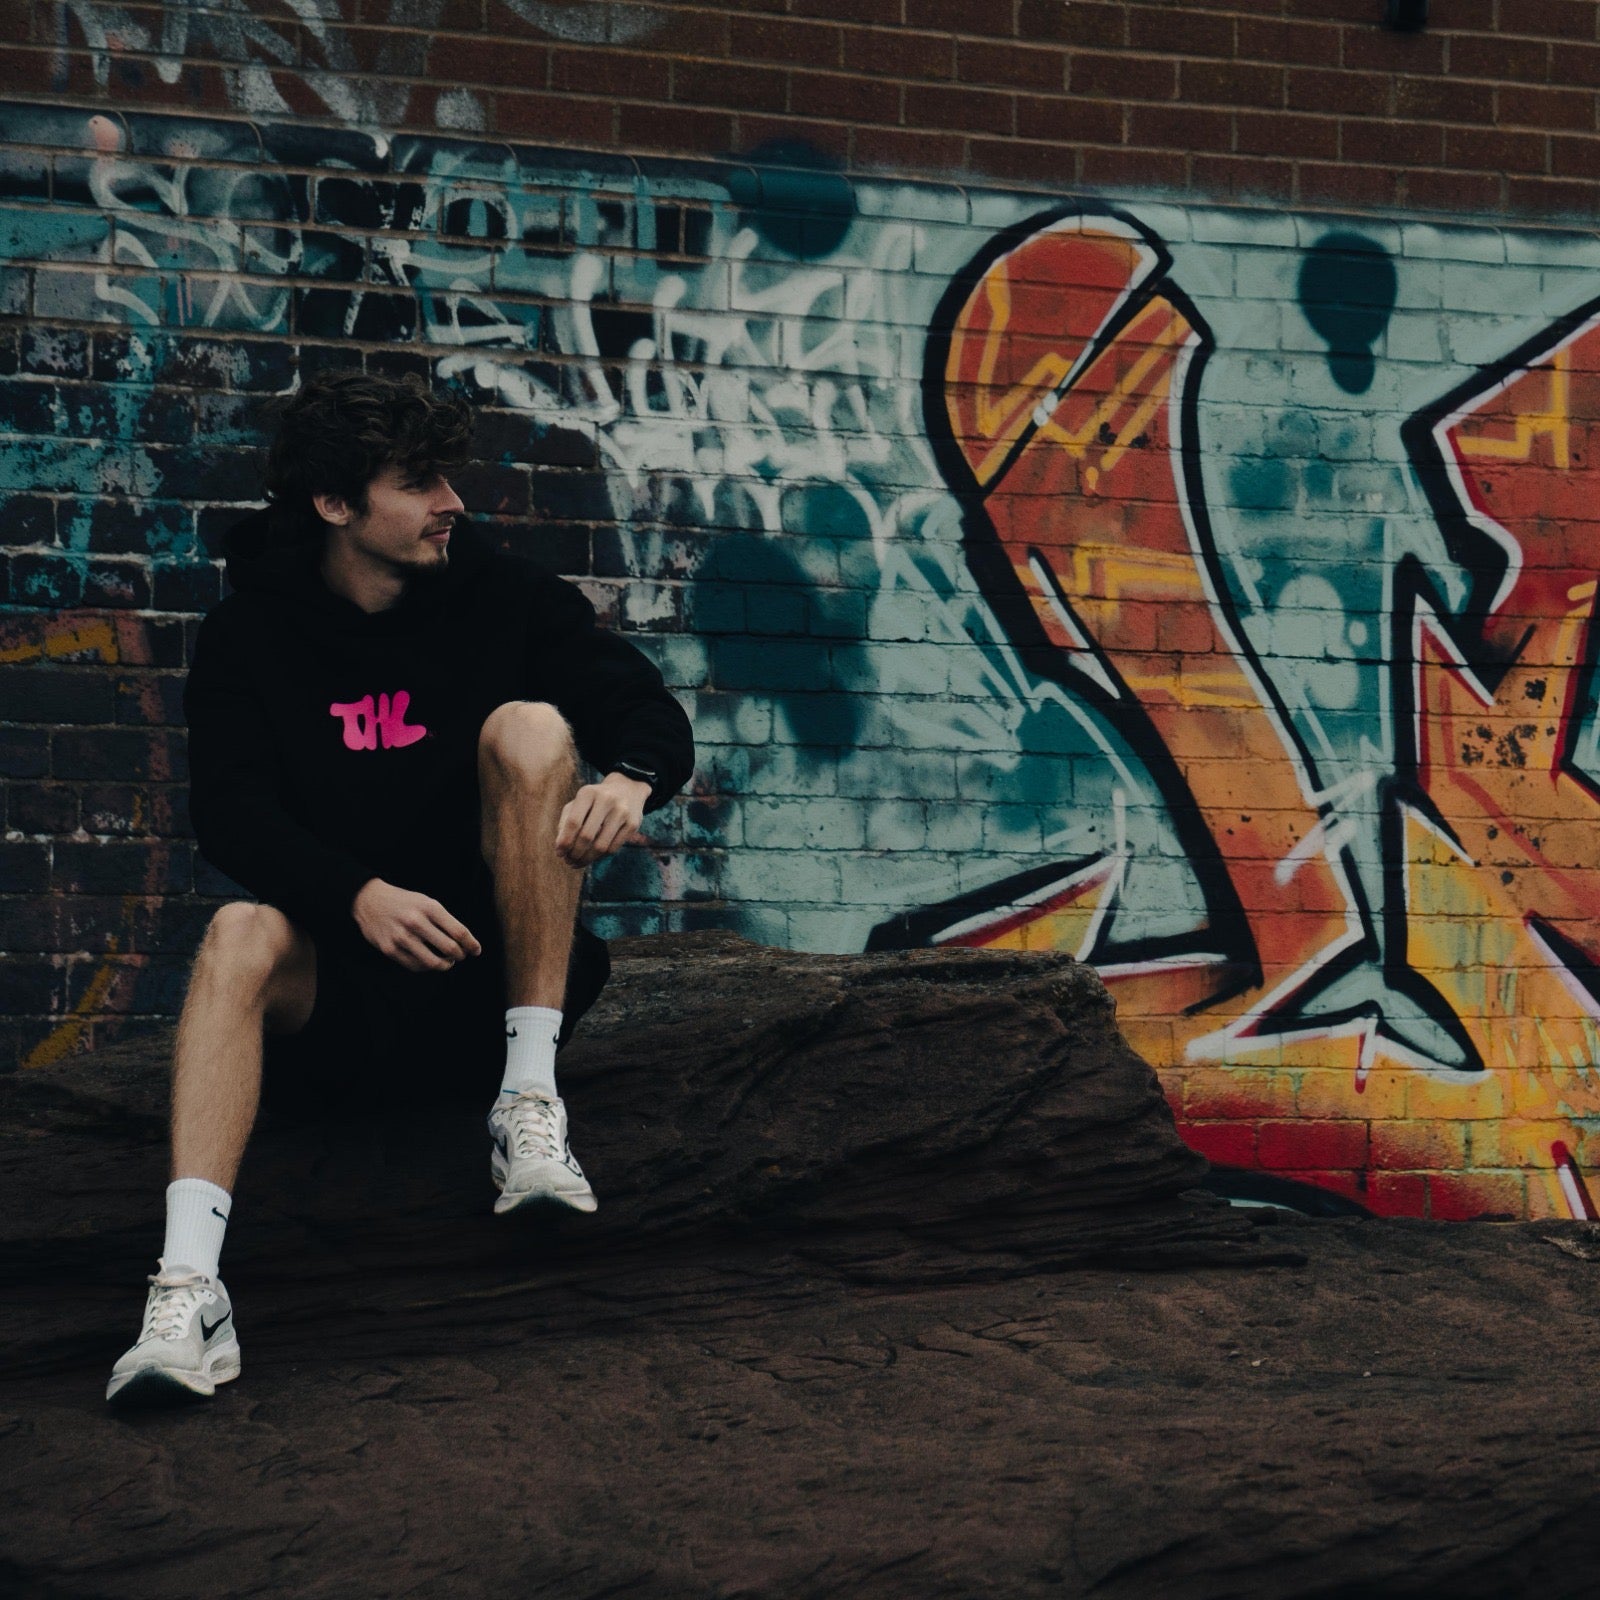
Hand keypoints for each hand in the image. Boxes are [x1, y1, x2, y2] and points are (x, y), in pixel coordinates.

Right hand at [352, 878, 481, 971]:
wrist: (370, 900)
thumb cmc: (405, 903)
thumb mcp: (427, 902)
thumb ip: (445, 920)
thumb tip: (465, 942)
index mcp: (429, 908)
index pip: (459, 932)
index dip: (471, 944)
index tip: (476, 951)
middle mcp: (416, 922)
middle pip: (449, 948)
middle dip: (460, 955)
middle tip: (462, 955)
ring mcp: (402, 937)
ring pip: (433, 962)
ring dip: (445, 965)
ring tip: (448, 961)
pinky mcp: (389, 949)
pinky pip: (415, 966)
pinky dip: (427, 967)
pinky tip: (430, 962)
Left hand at [556, 772, 649, 866]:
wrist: (627, 789)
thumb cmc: (595, 801)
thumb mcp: (578, 804)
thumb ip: (565, 823)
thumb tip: (561, 849)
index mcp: (588, 793)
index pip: (574, 822)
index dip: (565, 841)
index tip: (559, 853)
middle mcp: (606, 800)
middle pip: (587, 836)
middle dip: (575, 853)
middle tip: (569, 861)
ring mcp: (622, 812)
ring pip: (601, 846)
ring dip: (587, 859)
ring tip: (578, 862)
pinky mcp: (633, 823)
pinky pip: (613, 848)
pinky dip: (600, 856)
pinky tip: (593, 856)